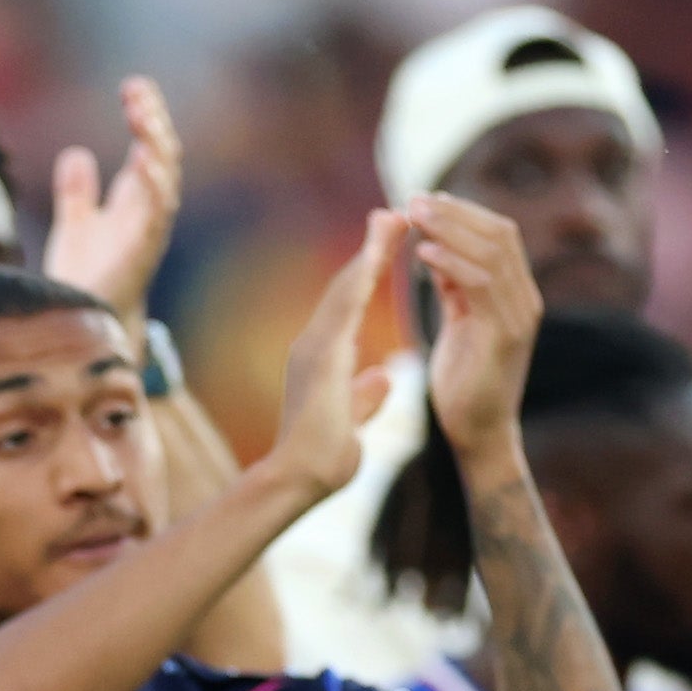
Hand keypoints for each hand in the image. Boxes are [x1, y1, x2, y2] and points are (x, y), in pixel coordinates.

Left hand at [41, 75, 184, 341]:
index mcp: (134, 199)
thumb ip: (77, 191)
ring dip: (153, 142)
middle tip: (136, 89)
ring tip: (140, 113)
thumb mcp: (76, 223)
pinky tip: (144, 160)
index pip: (148, 147)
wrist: (83, 318)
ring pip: (164, 174)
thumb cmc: (86, 276)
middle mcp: (148, 208)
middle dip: (152, 119)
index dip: (145, 116)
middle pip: (160, 152)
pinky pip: (156, 210)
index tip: (133, 86)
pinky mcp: (142, 246)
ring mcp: (149, 226)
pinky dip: (154, 184)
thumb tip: (77, 153)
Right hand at [262, 211, 403, 499]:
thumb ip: (365, 395)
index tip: (389, 244)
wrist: (298, 478)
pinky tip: (377, 253)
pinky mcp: (321, 356)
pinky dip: (361, 278)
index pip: (350, 305)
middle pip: (346, 286)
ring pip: (345, 288)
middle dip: (371, 248)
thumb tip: (382, 378)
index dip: (369, 272)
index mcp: (324, 358)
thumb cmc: (322, 458)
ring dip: (369, 251)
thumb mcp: (353, 418)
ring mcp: (315, 347)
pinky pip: (345, 308)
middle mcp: (315, 344)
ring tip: (392, 217)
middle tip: (393, 212)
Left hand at [409, 193, 542, 471]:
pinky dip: (452, 264)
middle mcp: (525, 298)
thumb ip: (455, 287)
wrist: (478, 434)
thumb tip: (437, 249)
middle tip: (415, 199)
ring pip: (493, 252)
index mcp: (516, 293)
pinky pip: (482, 286)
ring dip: (451, 229)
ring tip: (414, 215)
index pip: (500, 234)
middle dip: (456, 212)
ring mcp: (520, 315)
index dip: (464, 212)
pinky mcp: (505, 336)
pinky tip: (423, 253)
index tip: (425, 199)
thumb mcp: (459, 322)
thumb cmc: (464, 381)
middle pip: (500, 234)